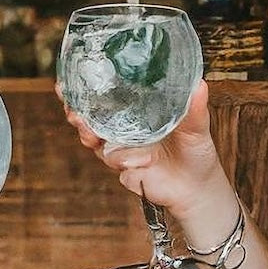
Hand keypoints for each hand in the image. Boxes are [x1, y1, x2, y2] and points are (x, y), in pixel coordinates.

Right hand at [63, 81, 228, 222]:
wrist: (197, 187)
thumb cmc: (194, 151)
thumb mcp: (196, 126)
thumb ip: (195, 108)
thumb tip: (199, 84)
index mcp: (133, 113)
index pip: (103, 98)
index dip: (83, 89)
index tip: (67, 80)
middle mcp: (121, 131)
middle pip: (88, 119)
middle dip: (75, 112)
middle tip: (72, 107)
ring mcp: (120, 153)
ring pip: (95, 142)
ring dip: (88, 134)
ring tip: (88, 129)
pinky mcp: (126, 172)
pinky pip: (118, 164)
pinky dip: (125, 161)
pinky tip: (141, 161)